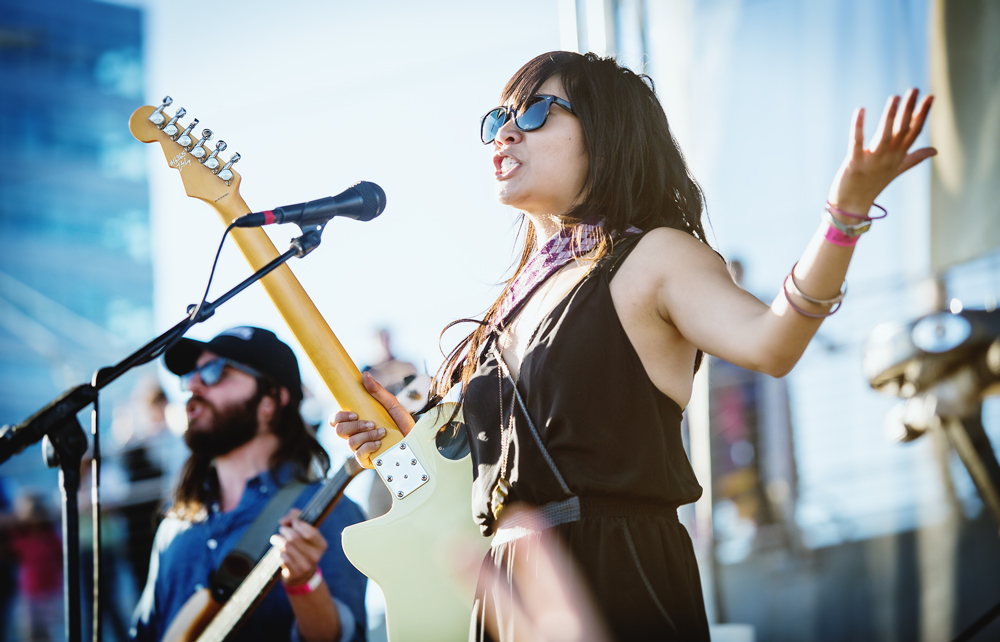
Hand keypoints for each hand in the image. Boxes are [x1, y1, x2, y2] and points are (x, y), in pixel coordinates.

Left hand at [270, 508, 326, 587]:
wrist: (301, 572)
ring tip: (276, 538)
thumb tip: (283, 520)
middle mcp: (315, 556)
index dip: (298, 524)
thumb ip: (296, 517)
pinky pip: (282, 557)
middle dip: (285, 530)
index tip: (293, 522)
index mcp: (321, 544)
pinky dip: (278, 552)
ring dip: (278, 539)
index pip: (309, 532)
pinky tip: (280, 551)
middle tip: (282, 529)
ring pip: (286, 547)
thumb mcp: (304, 531)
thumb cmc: (302, 545)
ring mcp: (305, 566)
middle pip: (294, 538)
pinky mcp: (294, 572)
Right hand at [331, 371, 415, 467]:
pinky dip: (369, 447)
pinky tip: (380, 443)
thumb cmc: (403, 423)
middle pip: (339, 430)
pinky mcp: (367, 460)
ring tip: (382, 432)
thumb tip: (365, 374)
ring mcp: (360, 449)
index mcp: (357, 422)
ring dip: (367, 435)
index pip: (336, 420)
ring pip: (350, 442)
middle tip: (371, 423)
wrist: (416, 441)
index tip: (355, 413)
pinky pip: (359, 455)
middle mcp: (356, 435)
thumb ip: (378, 391)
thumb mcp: (392, 404)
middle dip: (355, 425)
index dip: (339, 416)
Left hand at [828, 88, 935, 214]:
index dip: (922, 114)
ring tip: (894, 97)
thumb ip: (915, 157)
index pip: (914, 132)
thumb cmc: (873, 185)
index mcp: (898, 156)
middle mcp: (888, 157)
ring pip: (884, 135)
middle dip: (909, 110)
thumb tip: (935, 150)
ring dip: (890, 116)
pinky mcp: (854, 164)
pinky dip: (858, 126)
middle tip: (914, 89)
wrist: (852, 206)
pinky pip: (856, 142)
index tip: (930, 96)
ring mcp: (872, 161)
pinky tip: (861, 110)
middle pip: (902, 130)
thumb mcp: (897, 169)